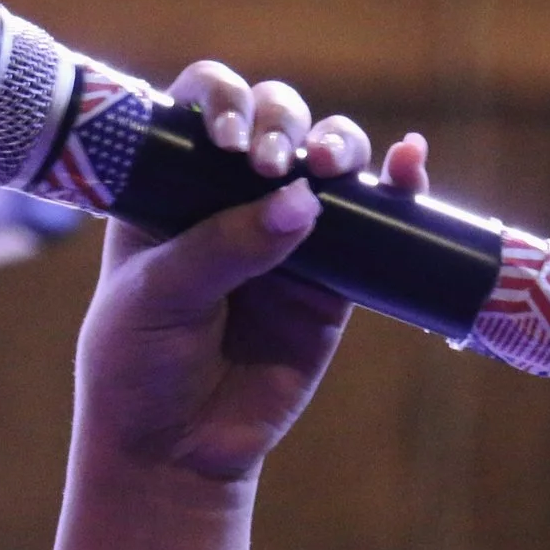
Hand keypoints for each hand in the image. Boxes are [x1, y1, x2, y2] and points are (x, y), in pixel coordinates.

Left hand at [72, 65, 428, 485]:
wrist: (174, 448)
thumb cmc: (139, 361)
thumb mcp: (159, 296)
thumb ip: (224, 247)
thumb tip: (304, 201)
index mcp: (172, 182)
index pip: (202, 106)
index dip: (222, 101)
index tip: (227, 141)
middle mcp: (231, 194)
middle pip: (275, 118)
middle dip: (282, 121)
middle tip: (269, 163)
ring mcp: (287, 232)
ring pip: (327, 157)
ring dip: (339, 143)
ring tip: (331, 166)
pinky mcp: (334, 278)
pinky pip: (373, 221)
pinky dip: (397, 185)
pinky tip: (409, 163)